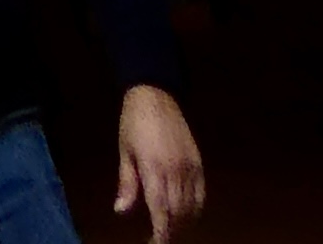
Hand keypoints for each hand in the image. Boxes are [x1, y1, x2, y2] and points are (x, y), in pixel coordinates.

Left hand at [115, 88, 203, 243]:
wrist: (155, 93)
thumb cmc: (134, 123)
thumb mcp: (125, 151)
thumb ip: (126, 184)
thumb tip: (121, 212)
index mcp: (154, 168)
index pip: (161, 211)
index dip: (160, 234)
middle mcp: (176, 171)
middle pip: (178, 214)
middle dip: (170, 232)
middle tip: (157, 238)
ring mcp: (190, 168)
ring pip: (191, 208)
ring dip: (182, 224)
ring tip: (169, 229)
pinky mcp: (199, 164)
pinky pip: (201, 195)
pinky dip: (195, 211)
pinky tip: (186, 216)